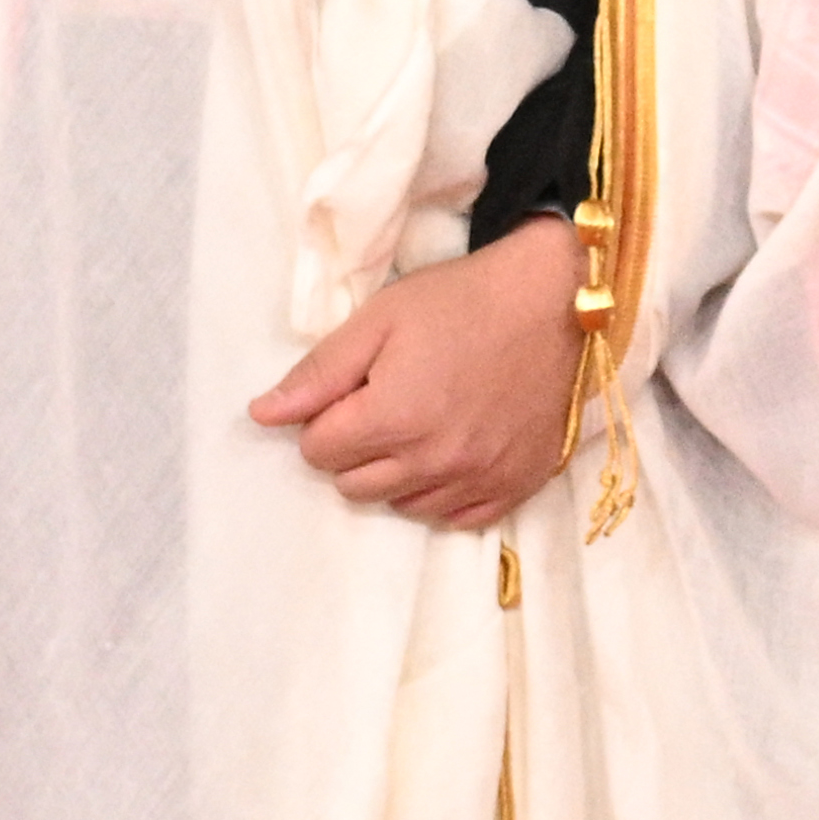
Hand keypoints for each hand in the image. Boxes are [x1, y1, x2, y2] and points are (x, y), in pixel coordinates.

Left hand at [246, 225, 583, 531]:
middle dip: (354, 449)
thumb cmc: (461, 302)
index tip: (352, 391)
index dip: (324, 419)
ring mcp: (478, 478)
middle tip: (383, 404)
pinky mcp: (515, 486)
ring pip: (402, 505)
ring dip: (397, 473)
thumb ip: (319, 373)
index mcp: (393, 418)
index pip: (318, 451)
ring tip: (420, 424)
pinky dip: (444, 493)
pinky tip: (452, 452)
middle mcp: (433, 461)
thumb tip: (262, 415)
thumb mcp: (379, 320)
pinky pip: (458, 518)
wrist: (556, 304)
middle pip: (354, 486)